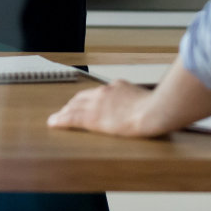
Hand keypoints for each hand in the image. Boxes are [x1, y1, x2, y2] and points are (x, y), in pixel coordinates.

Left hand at [48, 81, 163, 136]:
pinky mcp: (92, 117)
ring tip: (57, 118)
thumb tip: (145, 105)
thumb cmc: (156, 108)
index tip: (83, 104)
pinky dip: (60, 120)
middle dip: (72, 104)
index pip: (98, 93)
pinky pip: (71, 118)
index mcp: (117, 87)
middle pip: (82, 97)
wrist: (153, 111)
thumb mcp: (147, 99)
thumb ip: (140, 101)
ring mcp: (97, 103)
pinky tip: (54, 123)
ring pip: (74, 106)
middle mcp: (104, 92)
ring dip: (64, 112)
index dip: (88, 99)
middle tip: (65, 111)